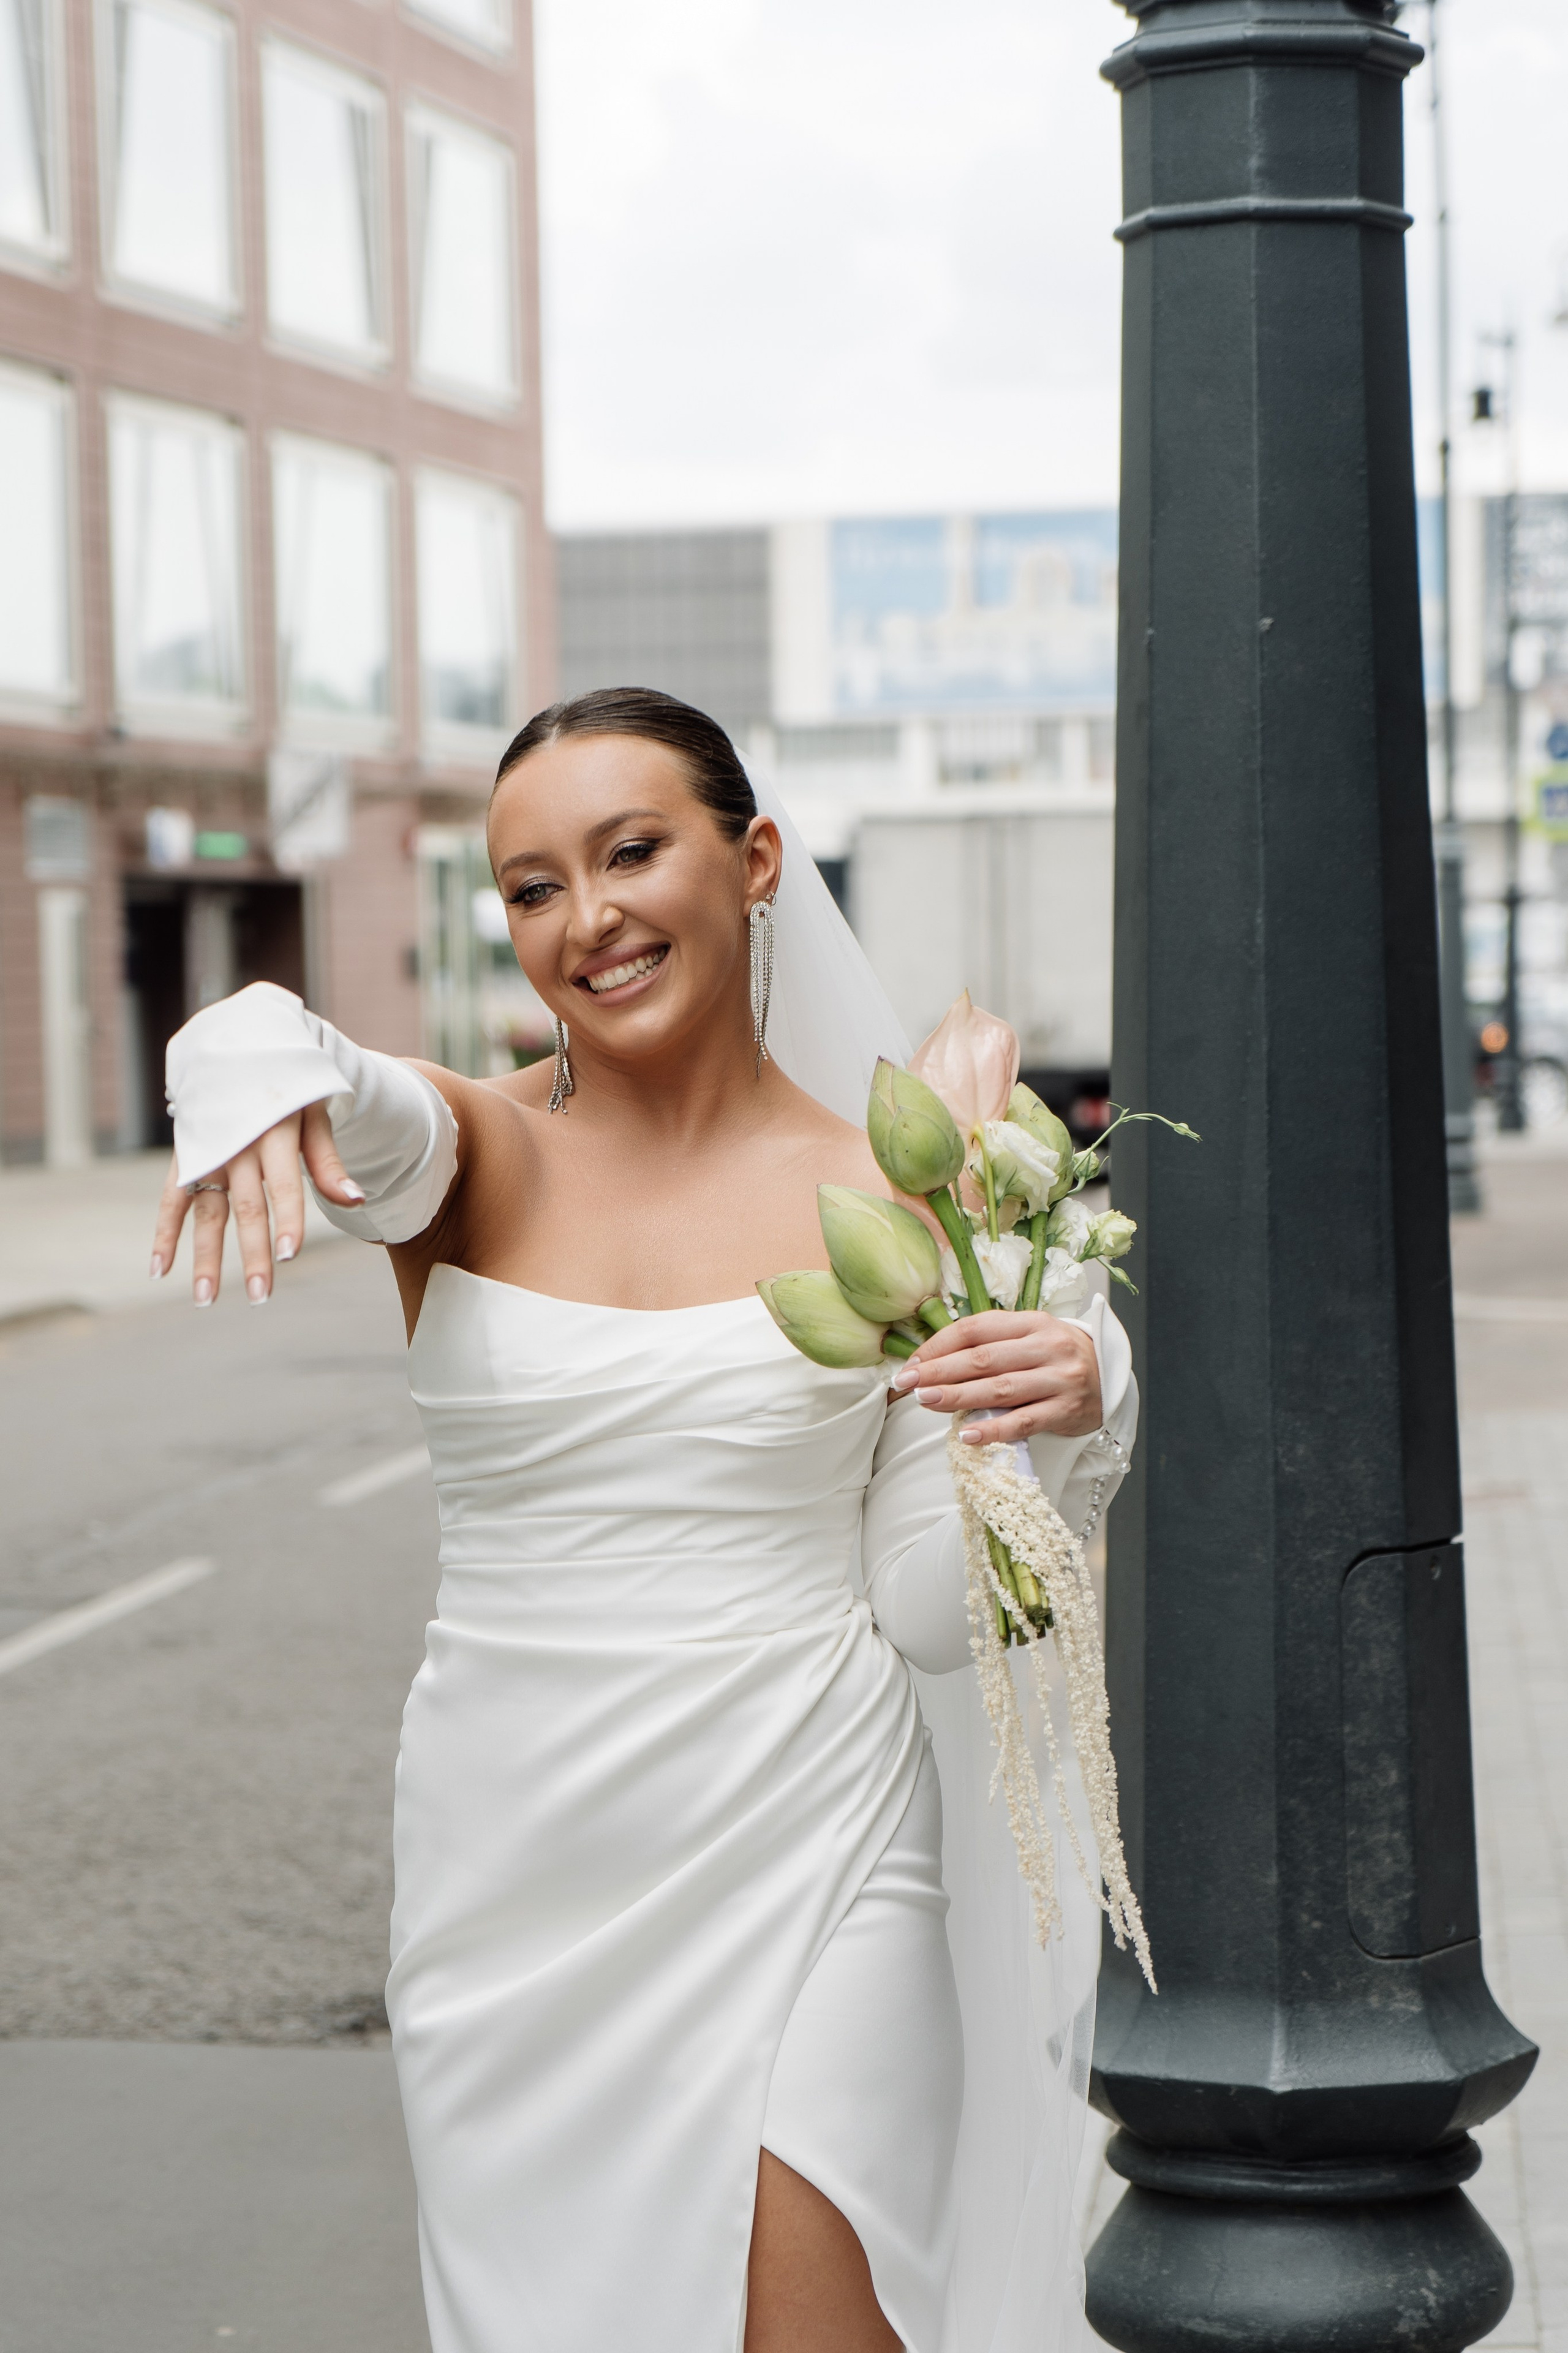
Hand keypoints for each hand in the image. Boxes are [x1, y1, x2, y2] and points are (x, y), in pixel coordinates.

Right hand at [149, 1102, 363, 1305]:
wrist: (239, 1051)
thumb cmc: (287, 1091)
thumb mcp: (313, 1114)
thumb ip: (329, 1161)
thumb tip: (357, 1201)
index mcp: (273, 1132)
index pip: (284, 1184)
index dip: (288, 1219)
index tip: (289, 1255)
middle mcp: (237, 1146)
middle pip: (247, 1207)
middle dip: (253, 1254)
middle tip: (261, 1296)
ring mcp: (208, 1153)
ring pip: (207, 1211)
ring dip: (205, 1256)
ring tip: (208, 1299)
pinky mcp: (186, 1157)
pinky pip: (171, 1199)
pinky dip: (164, 1233)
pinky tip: (160, 1269)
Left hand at [889, 1310, 1101, 1445]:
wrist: (1110, 1379)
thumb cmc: (1056, 1359)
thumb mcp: (1030, 1338)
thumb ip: (991, 1344)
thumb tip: (932, 1362)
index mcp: (1033, 1322)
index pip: (977, 1328)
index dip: (940, 1345)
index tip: (912, 1363)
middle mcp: (1048, 1347)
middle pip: (984, 1359)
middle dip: (940, 1371)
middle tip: (908, 1383)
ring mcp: (1060, 1379)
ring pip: (1001, 1389)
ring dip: (958, 1396)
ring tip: (927, 1401)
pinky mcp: (1067, 1411)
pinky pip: (1024, 1422)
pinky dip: (994, 1429)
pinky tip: (968, 1435)